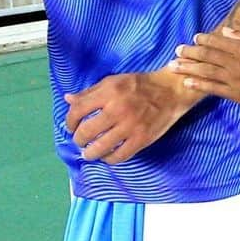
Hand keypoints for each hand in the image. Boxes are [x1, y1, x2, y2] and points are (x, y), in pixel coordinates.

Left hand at [64, 68, 202, 163]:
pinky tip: (107, 156)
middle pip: (86, 132)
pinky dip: (109, 159)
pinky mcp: (142, 138)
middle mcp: (118, 108)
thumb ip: (90, 92)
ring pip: (100, 147)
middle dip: (78, 140)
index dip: (70, 121)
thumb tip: (68, 99)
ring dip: (90, 153)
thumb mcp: (114, 81)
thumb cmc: (140, 84)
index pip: (78, 110)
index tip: (71, 127)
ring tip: (89, 153)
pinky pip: (119, 156)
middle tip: (80, 141)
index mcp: (109, 91)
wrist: (171, 90)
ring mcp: (130, 125)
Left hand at [173, 27, 239, 111]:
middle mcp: (237, 63)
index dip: (204, 40)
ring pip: (206, 72)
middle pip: (207, 56)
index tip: (194, 38)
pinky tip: (188, 82)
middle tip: (177, 50)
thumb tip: (228, 31)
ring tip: (174, 66)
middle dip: (190, 53)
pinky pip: (215, 89)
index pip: (218, 41)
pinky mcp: (239, 95)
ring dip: (188, 68)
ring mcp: (237, 80)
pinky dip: (200, 85)